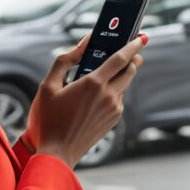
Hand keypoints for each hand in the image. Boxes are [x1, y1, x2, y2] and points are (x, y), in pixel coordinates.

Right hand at [26, 33, 146, 167]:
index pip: (121, 58)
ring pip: (125, 84)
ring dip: (121, 75)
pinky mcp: (115, 119)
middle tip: (128, 51)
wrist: (59, 152)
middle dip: (132, 58)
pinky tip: (98, 94)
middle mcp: (108, 95)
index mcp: (93, 83)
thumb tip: (81, 44)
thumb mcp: (48, 86)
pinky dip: (114, 90)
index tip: (141, 37)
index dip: (133, 45)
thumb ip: (65, 60)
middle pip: (130, 69)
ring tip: (105, 73)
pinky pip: (119, 98)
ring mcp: (114, 108)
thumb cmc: (50, 118)